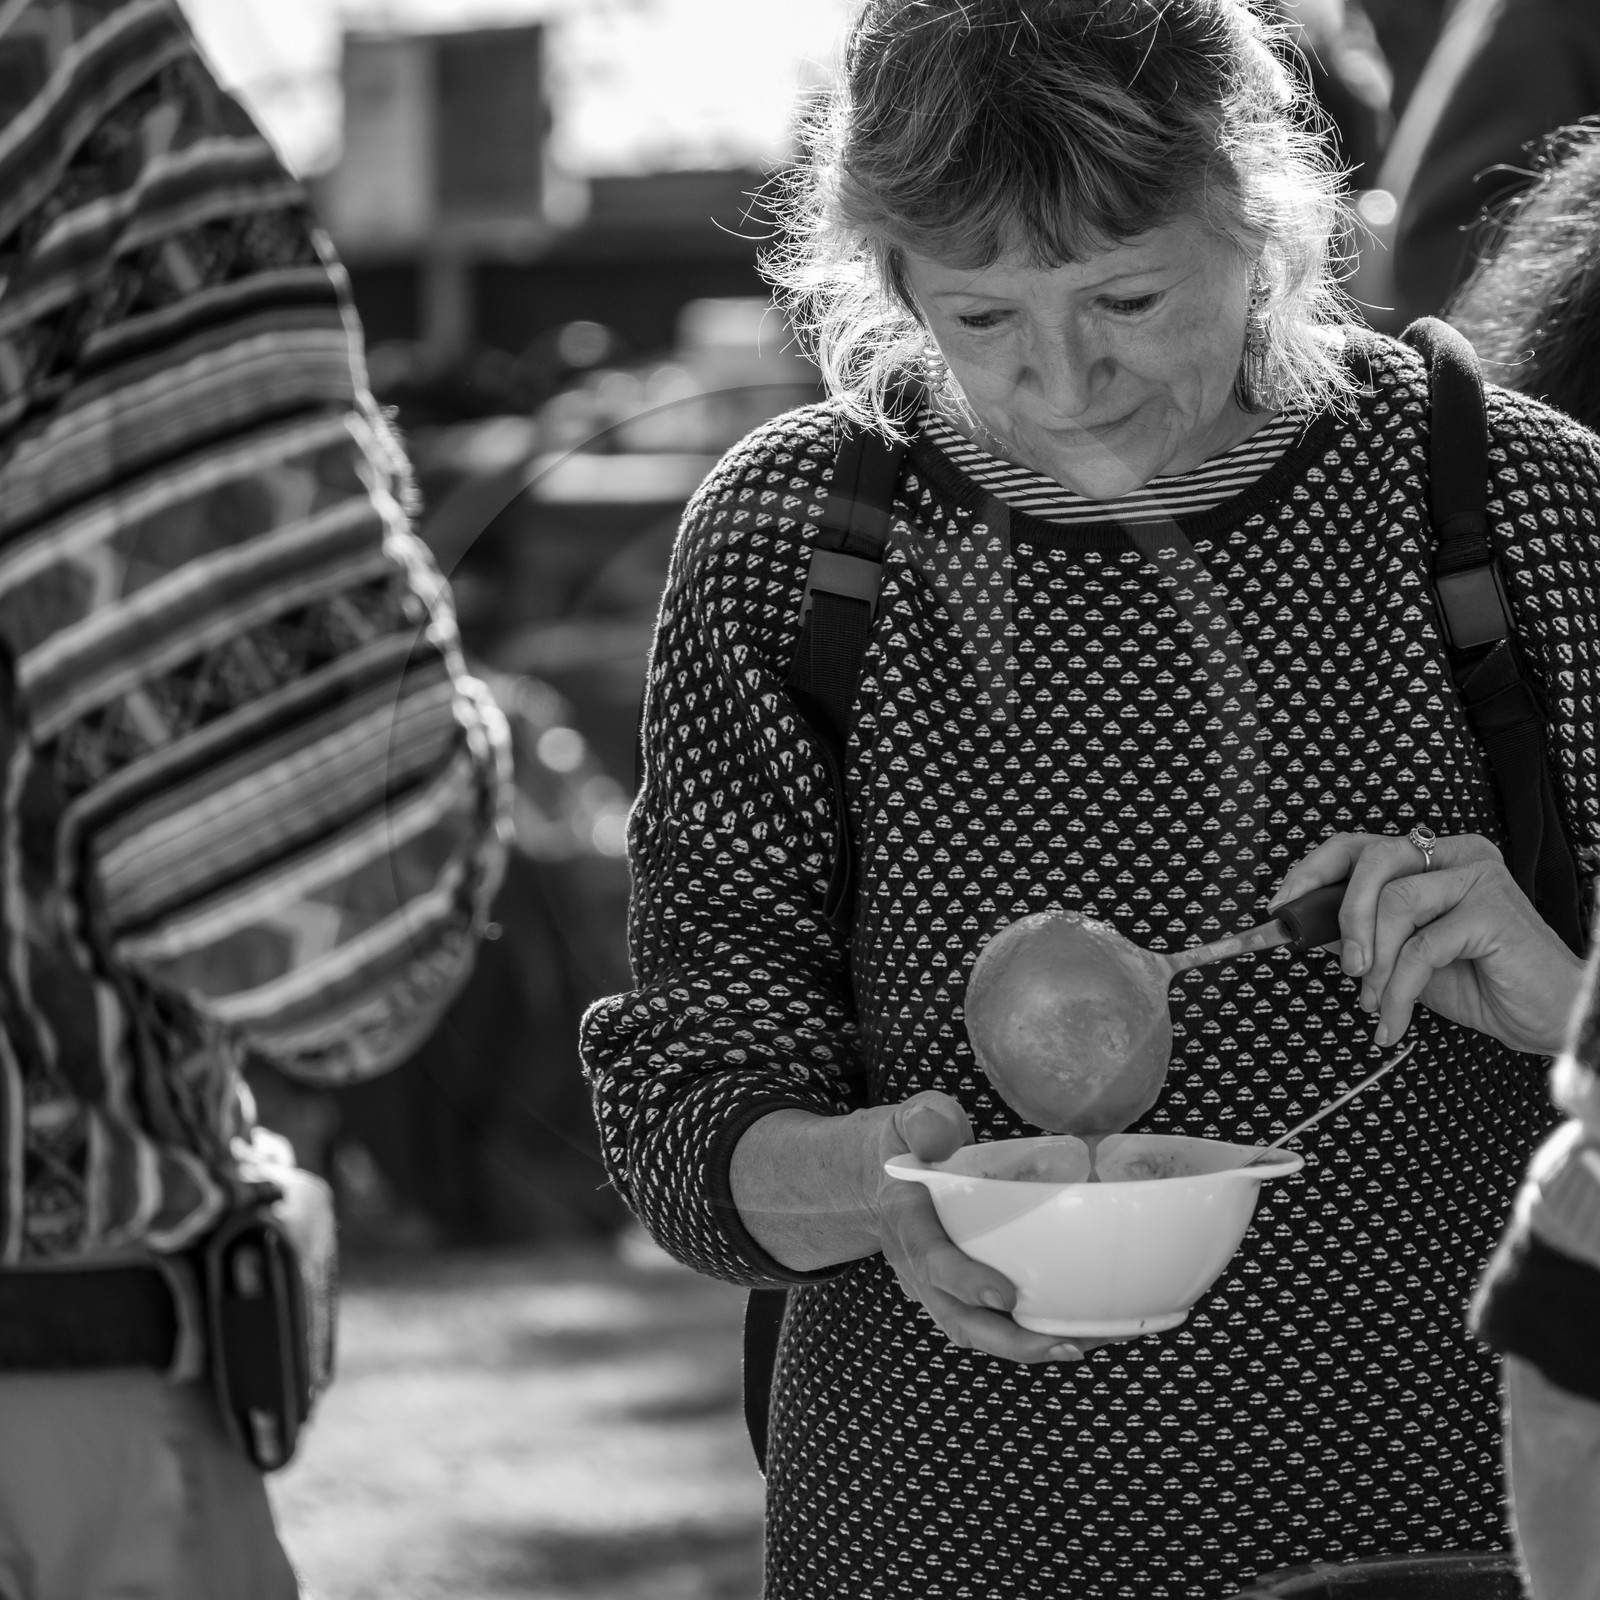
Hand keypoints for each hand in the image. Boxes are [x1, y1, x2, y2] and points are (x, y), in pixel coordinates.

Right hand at [862, 1091, 1083, 1364]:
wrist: (889, 1172)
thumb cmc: (912, 1143)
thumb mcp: (912, 1119)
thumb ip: (926, 1121)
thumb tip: (942, 1138)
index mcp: (908, 1224)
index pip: (932, 1262)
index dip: (966, 1282)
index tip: (1006, 1295)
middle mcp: (918, 1268)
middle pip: (958, 1320)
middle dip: (1010, 1340)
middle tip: (1064, 1343)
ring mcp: (937, 1287)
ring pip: (976, 1332)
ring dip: (1026, 1347)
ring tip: (1080, 1345)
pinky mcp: (959, 1293)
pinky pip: (990, 1325)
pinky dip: (1028, 1336)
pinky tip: (1074, 1331)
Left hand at [1270, 831, 1584, 1054]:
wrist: (1545, 1018)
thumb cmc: (1478, 983)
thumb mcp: (1403, 955)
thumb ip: (1361, 932)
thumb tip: (1302, 923)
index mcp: (1433, 857)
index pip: (1359, 845)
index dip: (1312, 872)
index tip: (1281, 908)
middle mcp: (1457, 855)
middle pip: (1374, 860)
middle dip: (1343, 915)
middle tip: (1344, 966)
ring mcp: (1479, 877)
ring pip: (1395, 902)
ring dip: (1374, 964)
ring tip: (1374, 1003)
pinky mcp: (1494, 912)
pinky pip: (1421, 948)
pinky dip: (1398, 991)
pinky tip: (1393, 1022)